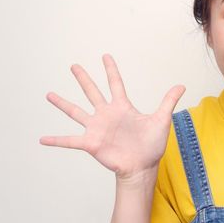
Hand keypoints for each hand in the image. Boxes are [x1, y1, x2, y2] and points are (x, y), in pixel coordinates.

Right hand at [40, 54, 184, 179]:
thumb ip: (168, 101)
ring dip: (62, 103)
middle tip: (74, 66)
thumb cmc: (152, 146)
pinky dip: (56, 140)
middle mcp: (107, 115)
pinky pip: (70, 140)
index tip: (105, 56)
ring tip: (49, 95)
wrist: (143, 167)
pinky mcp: (91, 143)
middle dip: (84, 78)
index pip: (115, 84)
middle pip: (92, 92)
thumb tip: (181, 85)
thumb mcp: (162, 120)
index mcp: (122, 107)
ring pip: (76, 111)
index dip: (111, 70)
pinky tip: (42, 139)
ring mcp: (97, 128)